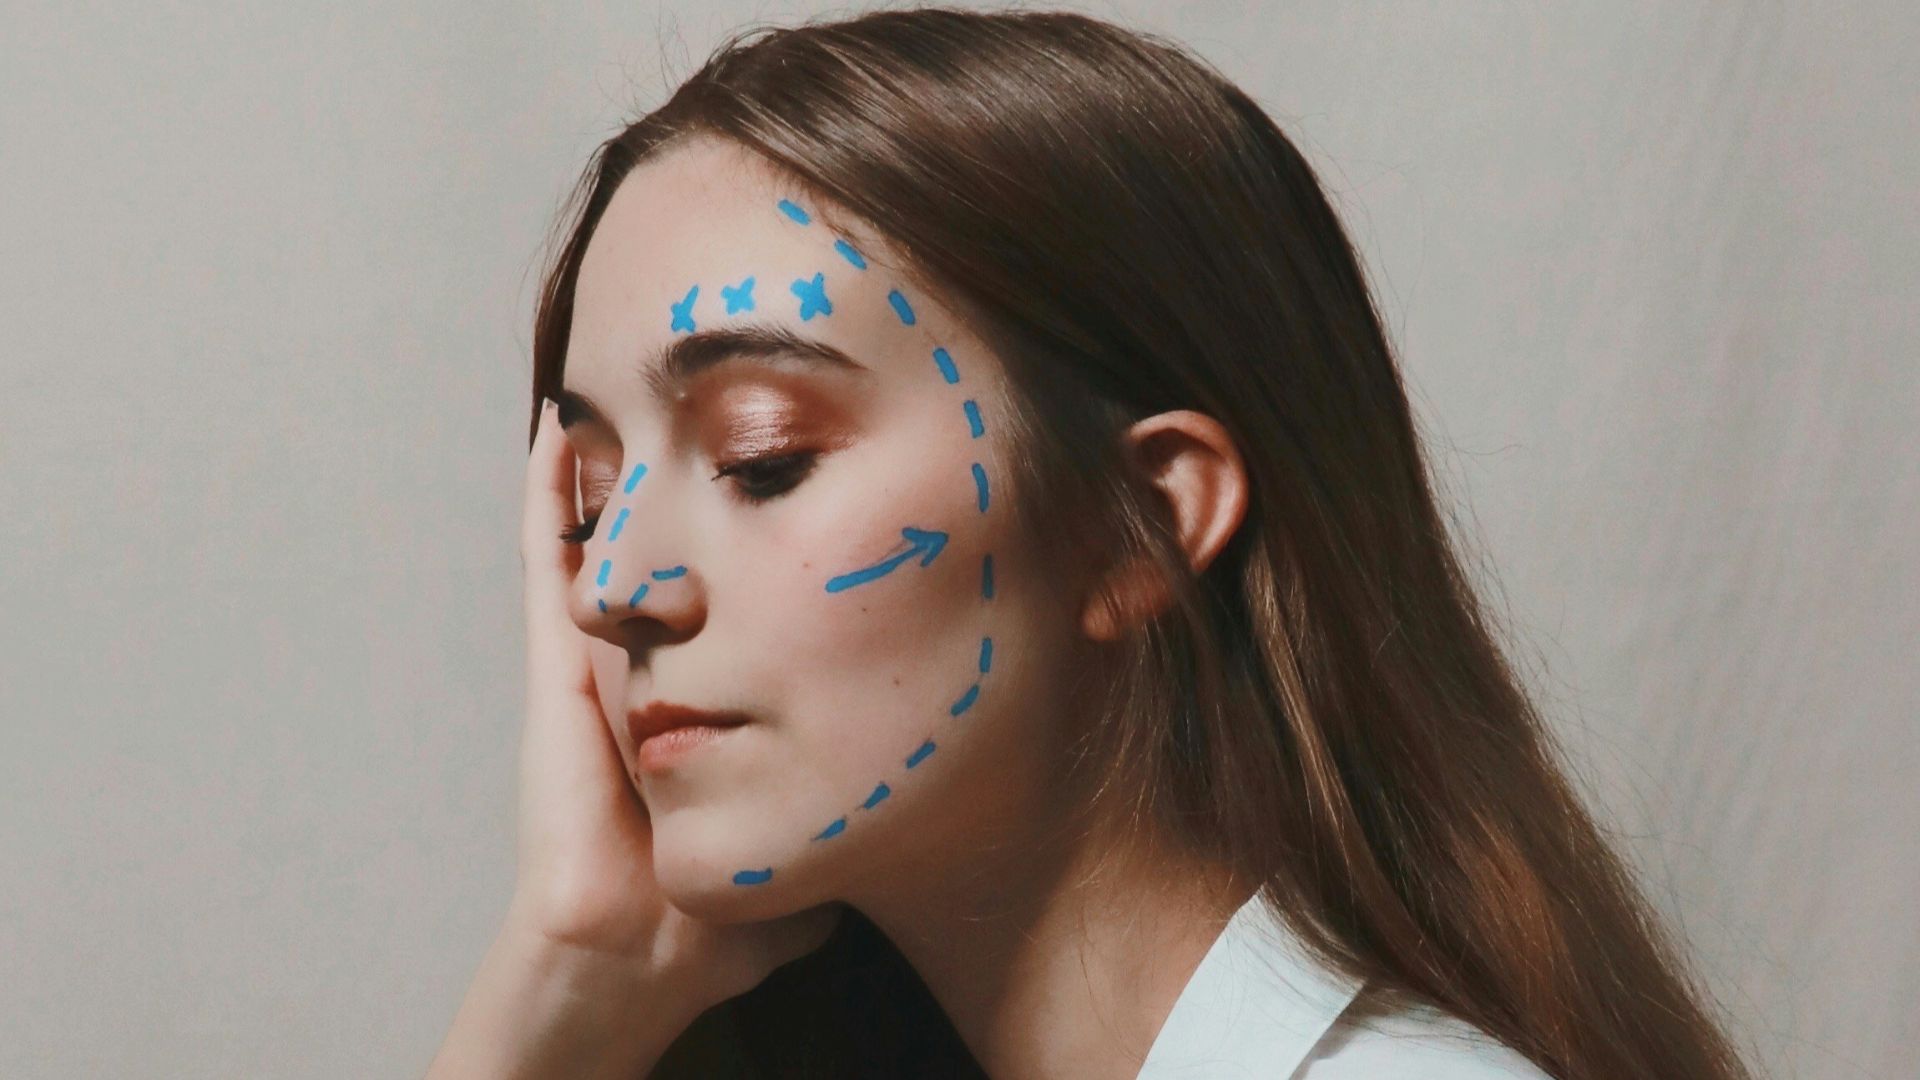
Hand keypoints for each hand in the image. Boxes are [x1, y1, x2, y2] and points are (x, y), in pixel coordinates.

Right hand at [513, 397, 842, 1007]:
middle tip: (712, 395)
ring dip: (613, 465)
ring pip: (607, 537)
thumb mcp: (814, 839)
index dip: (762, 538)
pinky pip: (547, 559)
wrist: (641, 953)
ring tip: (629, 383)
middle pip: (672, 546)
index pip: (735, 597)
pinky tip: (555, 427)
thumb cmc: (722, 918)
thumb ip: (858, 809)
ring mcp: (598, 659)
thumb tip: (914, 797)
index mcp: (709, 693)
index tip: (804, 479)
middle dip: (687, 476)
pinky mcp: (555, 664)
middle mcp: (651, 666)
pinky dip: (546, 493)